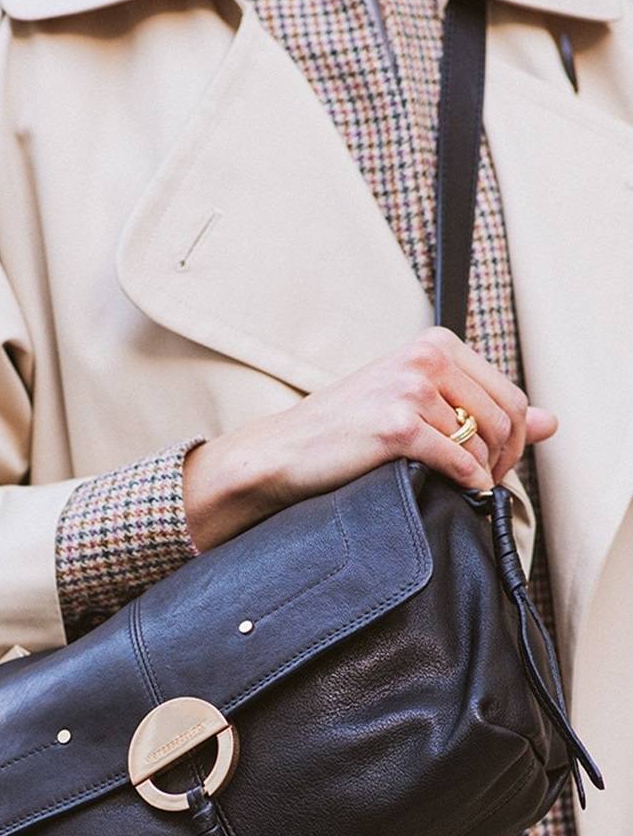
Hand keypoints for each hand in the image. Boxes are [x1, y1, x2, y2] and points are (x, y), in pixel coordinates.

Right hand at [183, 327, 557, 550]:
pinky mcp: (396, 425)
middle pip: (507, 416)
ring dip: (481, 474)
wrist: (285, 451)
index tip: (493, 464)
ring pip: (484, 442)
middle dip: (505, 459)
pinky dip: (465, 482)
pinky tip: (455, 490)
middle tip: (484, 484)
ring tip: (462, 488)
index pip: (510, 393)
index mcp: (434, 344)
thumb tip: (550, 422)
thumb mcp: (418, 406)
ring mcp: (410, 389)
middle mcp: (426, 358)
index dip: (514, 438)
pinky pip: (459, 460)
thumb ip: (482, 409)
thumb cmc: (346, 431)